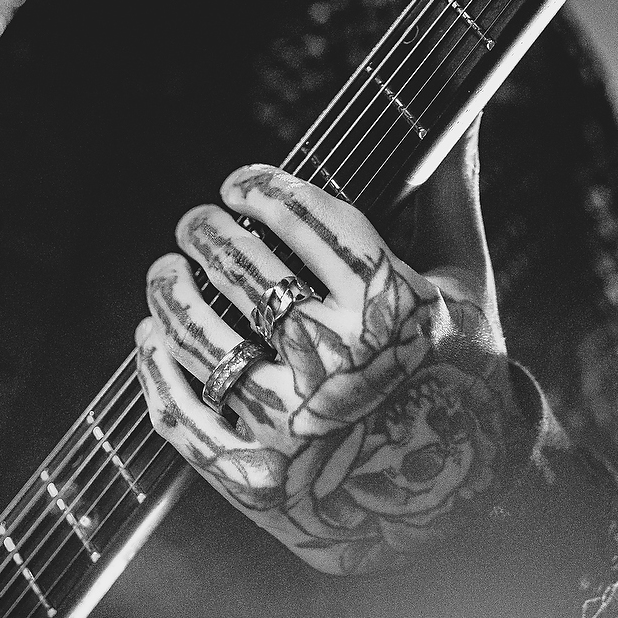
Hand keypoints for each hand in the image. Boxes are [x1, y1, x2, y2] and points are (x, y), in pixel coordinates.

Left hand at [135, 128, 520, 574]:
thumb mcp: (468, 286)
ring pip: (198, 336)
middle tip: (194, 223)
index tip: (239, 181)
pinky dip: (152, 368)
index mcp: (392, 309)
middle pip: (242, 271)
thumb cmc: (458, 376)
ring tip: (164, 272)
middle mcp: (337, 363)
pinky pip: (178, 413)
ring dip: (168, 292)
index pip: (309, 223)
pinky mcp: (252, 478)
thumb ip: (449, 194)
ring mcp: (288, 425)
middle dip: (206, 232)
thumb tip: (459, 110)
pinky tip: (150, 337)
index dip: (263, 190)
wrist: (466, 507)